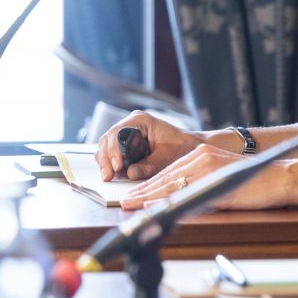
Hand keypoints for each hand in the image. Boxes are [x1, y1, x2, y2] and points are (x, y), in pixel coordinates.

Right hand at [95, 111, 210, 180]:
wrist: (191, 146)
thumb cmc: (182, 147)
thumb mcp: (167, 157)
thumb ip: (149, 165)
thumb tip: (130, 174)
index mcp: (140, 120)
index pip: (117, 132)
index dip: (113, 150)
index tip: (117, 167)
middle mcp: (131, 123)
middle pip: (108, 139)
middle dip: (106, 159)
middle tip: (108, 176)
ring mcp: (127, 132)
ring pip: (107, 146)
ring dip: (106, 162)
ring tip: (109, 177)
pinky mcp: (127, 143)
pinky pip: (112, 152)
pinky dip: (111, 163)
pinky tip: (113, 174)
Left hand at [117, 145, 290, 210]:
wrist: (283, 177)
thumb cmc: (259, 181)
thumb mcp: (225, 178)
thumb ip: (203, 184)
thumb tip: (181, 200)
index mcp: (203, 154)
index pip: (168, 170)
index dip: (149, 185)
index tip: (133, 195)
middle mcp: (202, 155)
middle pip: (165, 176)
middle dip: (142, 191)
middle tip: (124, 201)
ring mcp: (208, 166)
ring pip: (171, 182)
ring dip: (148, 196)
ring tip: (131, 204)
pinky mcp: (215, 178)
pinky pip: (187, 190)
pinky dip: (168, 199)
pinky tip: (154, 205)